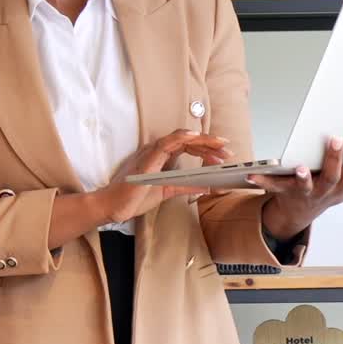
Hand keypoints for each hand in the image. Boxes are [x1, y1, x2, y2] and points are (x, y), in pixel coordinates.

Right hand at [97, 130, 233, 223]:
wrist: (115, 205)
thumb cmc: (135, 197)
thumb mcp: (168, 190)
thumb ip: (186, 185)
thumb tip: (207, 186)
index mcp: (162, 156)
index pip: (188, 147)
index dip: (207, 148)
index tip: (223, 153)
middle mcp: (158, 150)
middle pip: (188, 141)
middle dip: (210, 143)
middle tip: (228, 149)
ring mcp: (152, 152)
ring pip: (181, 139)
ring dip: (202, 141)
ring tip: (219, 145)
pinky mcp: (148, 158)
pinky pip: (167, 143)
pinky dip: (181, 138)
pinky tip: (195, 137)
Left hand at [247, 126, 342, 241]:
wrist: (299, 214)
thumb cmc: (327, 193)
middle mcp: (326, 191)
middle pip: (333, 175)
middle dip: (334, 157)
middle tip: (333, 138)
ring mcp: (306, 193)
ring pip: (307, 186)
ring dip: (303, 177)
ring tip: (299, 167)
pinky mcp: (286, 193)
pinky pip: (274, 187)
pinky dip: (263, 180)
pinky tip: (253, 174)